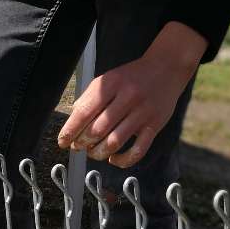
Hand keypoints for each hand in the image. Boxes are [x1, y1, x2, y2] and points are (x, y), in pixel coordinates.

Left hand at [57, 21, 205, 168]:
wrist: (166, 69)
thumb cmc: (132, 76)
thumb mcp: (108, 78)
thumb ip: (90, 97)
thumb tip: (73, 120)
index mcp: (111, 84)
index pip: (84, 111)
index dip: (70, 130)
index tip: (63, 141)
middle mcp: (127, 97)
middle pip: (98, 129)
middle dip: (83, 143)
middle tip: (79, 146)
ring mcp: (142, 113)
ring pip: (115, 142)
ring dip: (99, 153)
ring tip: (93, 153)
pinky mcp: (154, 125)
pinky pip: (137, 150)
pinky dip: (123, 160)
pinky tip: (113, 159)